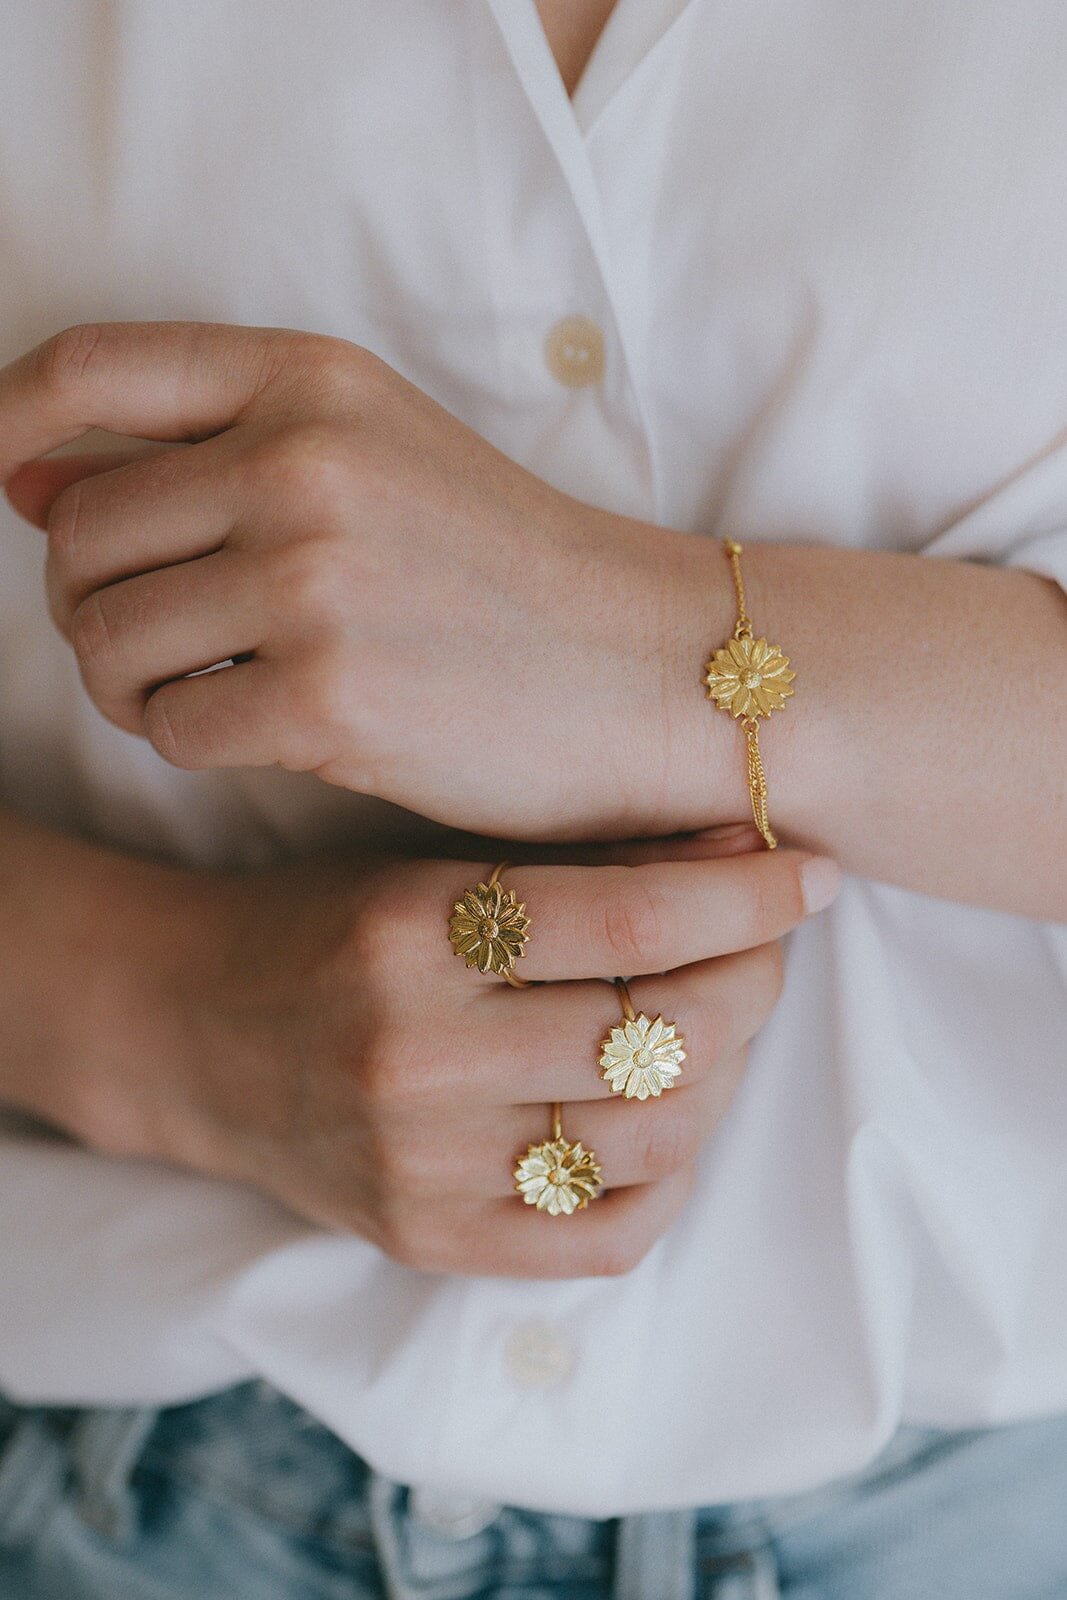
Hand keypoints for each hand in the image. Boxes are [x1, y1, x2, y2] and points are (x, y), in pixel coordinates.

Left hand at [0, 321, 732, 840]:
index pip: (93, 369)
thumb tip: (25, 482)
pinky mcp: (326, 697)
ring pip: (103, 637)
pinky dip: (191, 740)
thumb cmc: (513, 569)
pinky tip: (264, 732)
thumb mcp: (380, 459)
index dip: (10, 419)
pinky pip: (167, 726)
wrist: (647, 667)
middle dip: (89, 599)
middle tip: (153, 638)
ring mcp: (312, 579)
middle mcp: (301, 462)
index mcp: (313, 381)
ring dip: (129, 680)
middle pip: (79, 532)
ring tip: (205, 688)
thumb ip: (210, 454)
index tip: (3, 479)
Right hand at [108, 837, 837, 1278]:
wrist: (191, 1032)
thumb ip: (581, 863)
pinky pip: (605, 1235)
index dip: (745, 893)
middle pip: (662, 1033)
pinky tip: (665, 1120)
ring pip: (655, 1136)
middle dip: (752, 977)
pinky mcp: (428, 1239)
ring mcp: (422, 1165)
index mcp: (412, 933)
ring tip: (716, 1026)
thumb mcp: (433, 865)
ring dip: (723, 1073)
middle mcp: (417, 1057)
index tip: (808, 873)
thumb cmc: (323, 926)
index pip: (631, 920)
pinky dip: (668, 1178)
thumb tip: (740, 842)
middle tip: (764, 944)